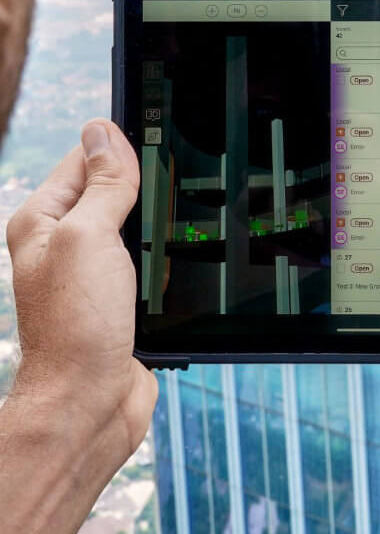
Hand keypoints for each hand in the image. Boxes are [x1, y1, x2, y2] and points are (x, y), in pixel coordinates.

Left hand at [4, 119, 156, 460]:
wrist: (90, 403)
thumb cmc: (77, 326)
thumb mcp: (90, 237)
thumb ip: (102, 184)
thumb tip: (104, 131)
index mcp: (42, 222)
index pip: (83, 160)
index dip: (122, 146)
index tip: (161, 133)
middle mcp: (64, 245)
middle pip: (112, 191)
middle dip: (147, 184)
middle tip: (180, 181)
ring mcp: (92, 274)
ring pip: (136, 228)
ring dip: (160, 224)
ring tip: (183, 221)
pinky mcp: (120, 301)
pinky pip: (150, 262)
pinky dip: (168, 257)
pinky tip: (184, 256)